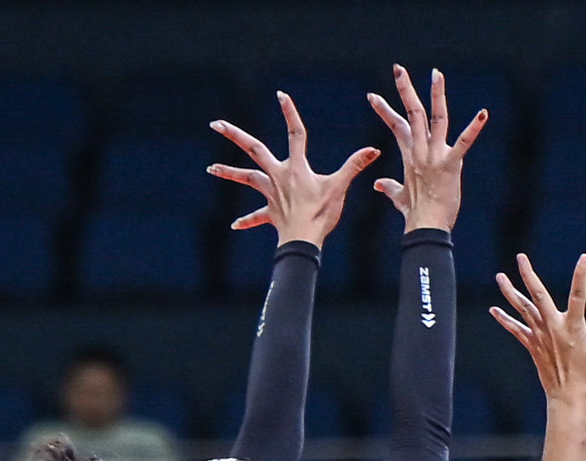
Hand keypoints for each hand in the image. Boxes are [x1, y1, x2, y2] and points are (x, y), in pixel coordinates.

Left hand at [208, 96, 378, 245]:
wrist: (304, 240)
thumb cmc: (321, 214)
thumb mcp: (339, 187)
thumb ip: (354, 166)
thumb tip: (374, 149)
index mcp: (296, 167)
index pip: (295, 133)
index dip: (290, 113)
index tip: (281, 95)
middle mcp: (278, 175)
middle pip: (253, 149)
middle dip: (234, 135)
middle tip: (215, 124)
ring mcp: (271, 192)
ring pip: (246, 179)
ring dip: (229, 172)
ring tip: (210, 168)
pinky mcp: (270, 212)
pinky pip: (256, 215)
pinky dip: (246, 220)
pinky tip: (234, 225)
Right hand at [369, 66, 486, 232]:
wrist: (425, 226)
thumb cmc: (414, 215)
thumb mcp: (399, 197)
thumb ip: (389, 187)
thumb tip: (378, 184)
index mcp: (409, 155)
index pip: (396, 125)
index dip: (384, 110)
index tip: (373, 96)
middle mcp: (420, 151)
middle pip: (412, 113)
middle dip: (405, 89)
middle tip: (398, 68)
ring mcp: (434, 156)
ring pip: (435, 118)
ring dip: (436, 95)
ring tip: (436, 74)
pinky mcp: (450, 164)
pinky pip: (463, 142)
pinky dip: (474, 128)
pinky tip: (484, 113)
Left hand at [491, 253, 585, 400]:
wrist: (569, 398)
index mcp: (574, 327)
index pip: (579, 295)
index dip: (581, 275)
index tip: (584, 258)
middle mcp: (554, 328)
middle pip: (538, 295)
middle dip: (528, 275)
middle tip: (520, 257)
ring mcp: (540, 336)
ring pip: (522, 309)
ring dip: (510, 292)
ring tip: (499, 277)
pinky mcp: (533, 346)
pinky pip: (516, 330)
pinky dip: (505, 320)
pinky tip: (494, 310)